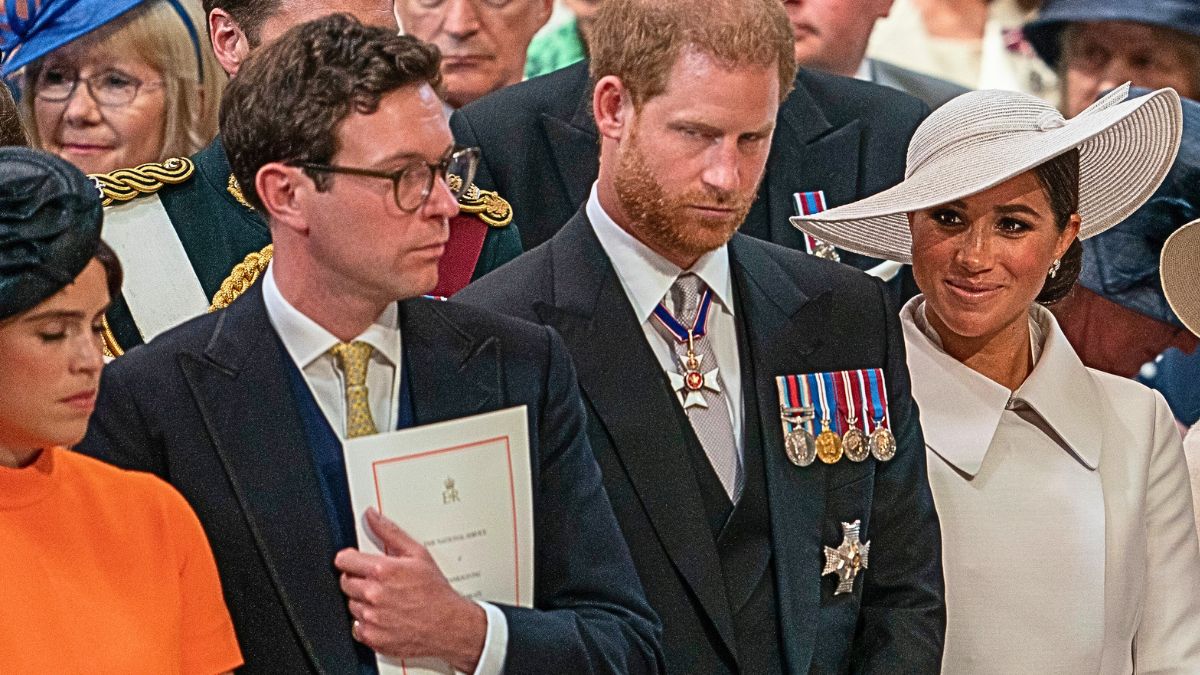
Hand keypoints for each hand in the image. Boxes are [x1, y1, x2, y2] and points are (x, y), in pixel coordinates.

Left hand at [335, 508, 486, 671]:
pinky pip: (357, 626)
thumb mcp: (417, 554)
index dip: (349, 559)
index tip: (354, 561)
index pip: (343, 560)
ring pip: (351, 604)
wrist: (448, 625)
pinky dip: (367, 622)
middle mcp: (374, 594)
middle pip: (345, 582)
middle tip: (377, 581)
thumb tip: (372, 517)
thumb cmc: (436, 592)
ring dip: (362, 601)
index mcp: (382, 571)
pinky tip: (384, 616)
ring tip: (385, 599)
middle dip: (357, 579)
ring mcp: (372, 618)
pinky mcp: (372, 637)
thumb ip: (390, 532)